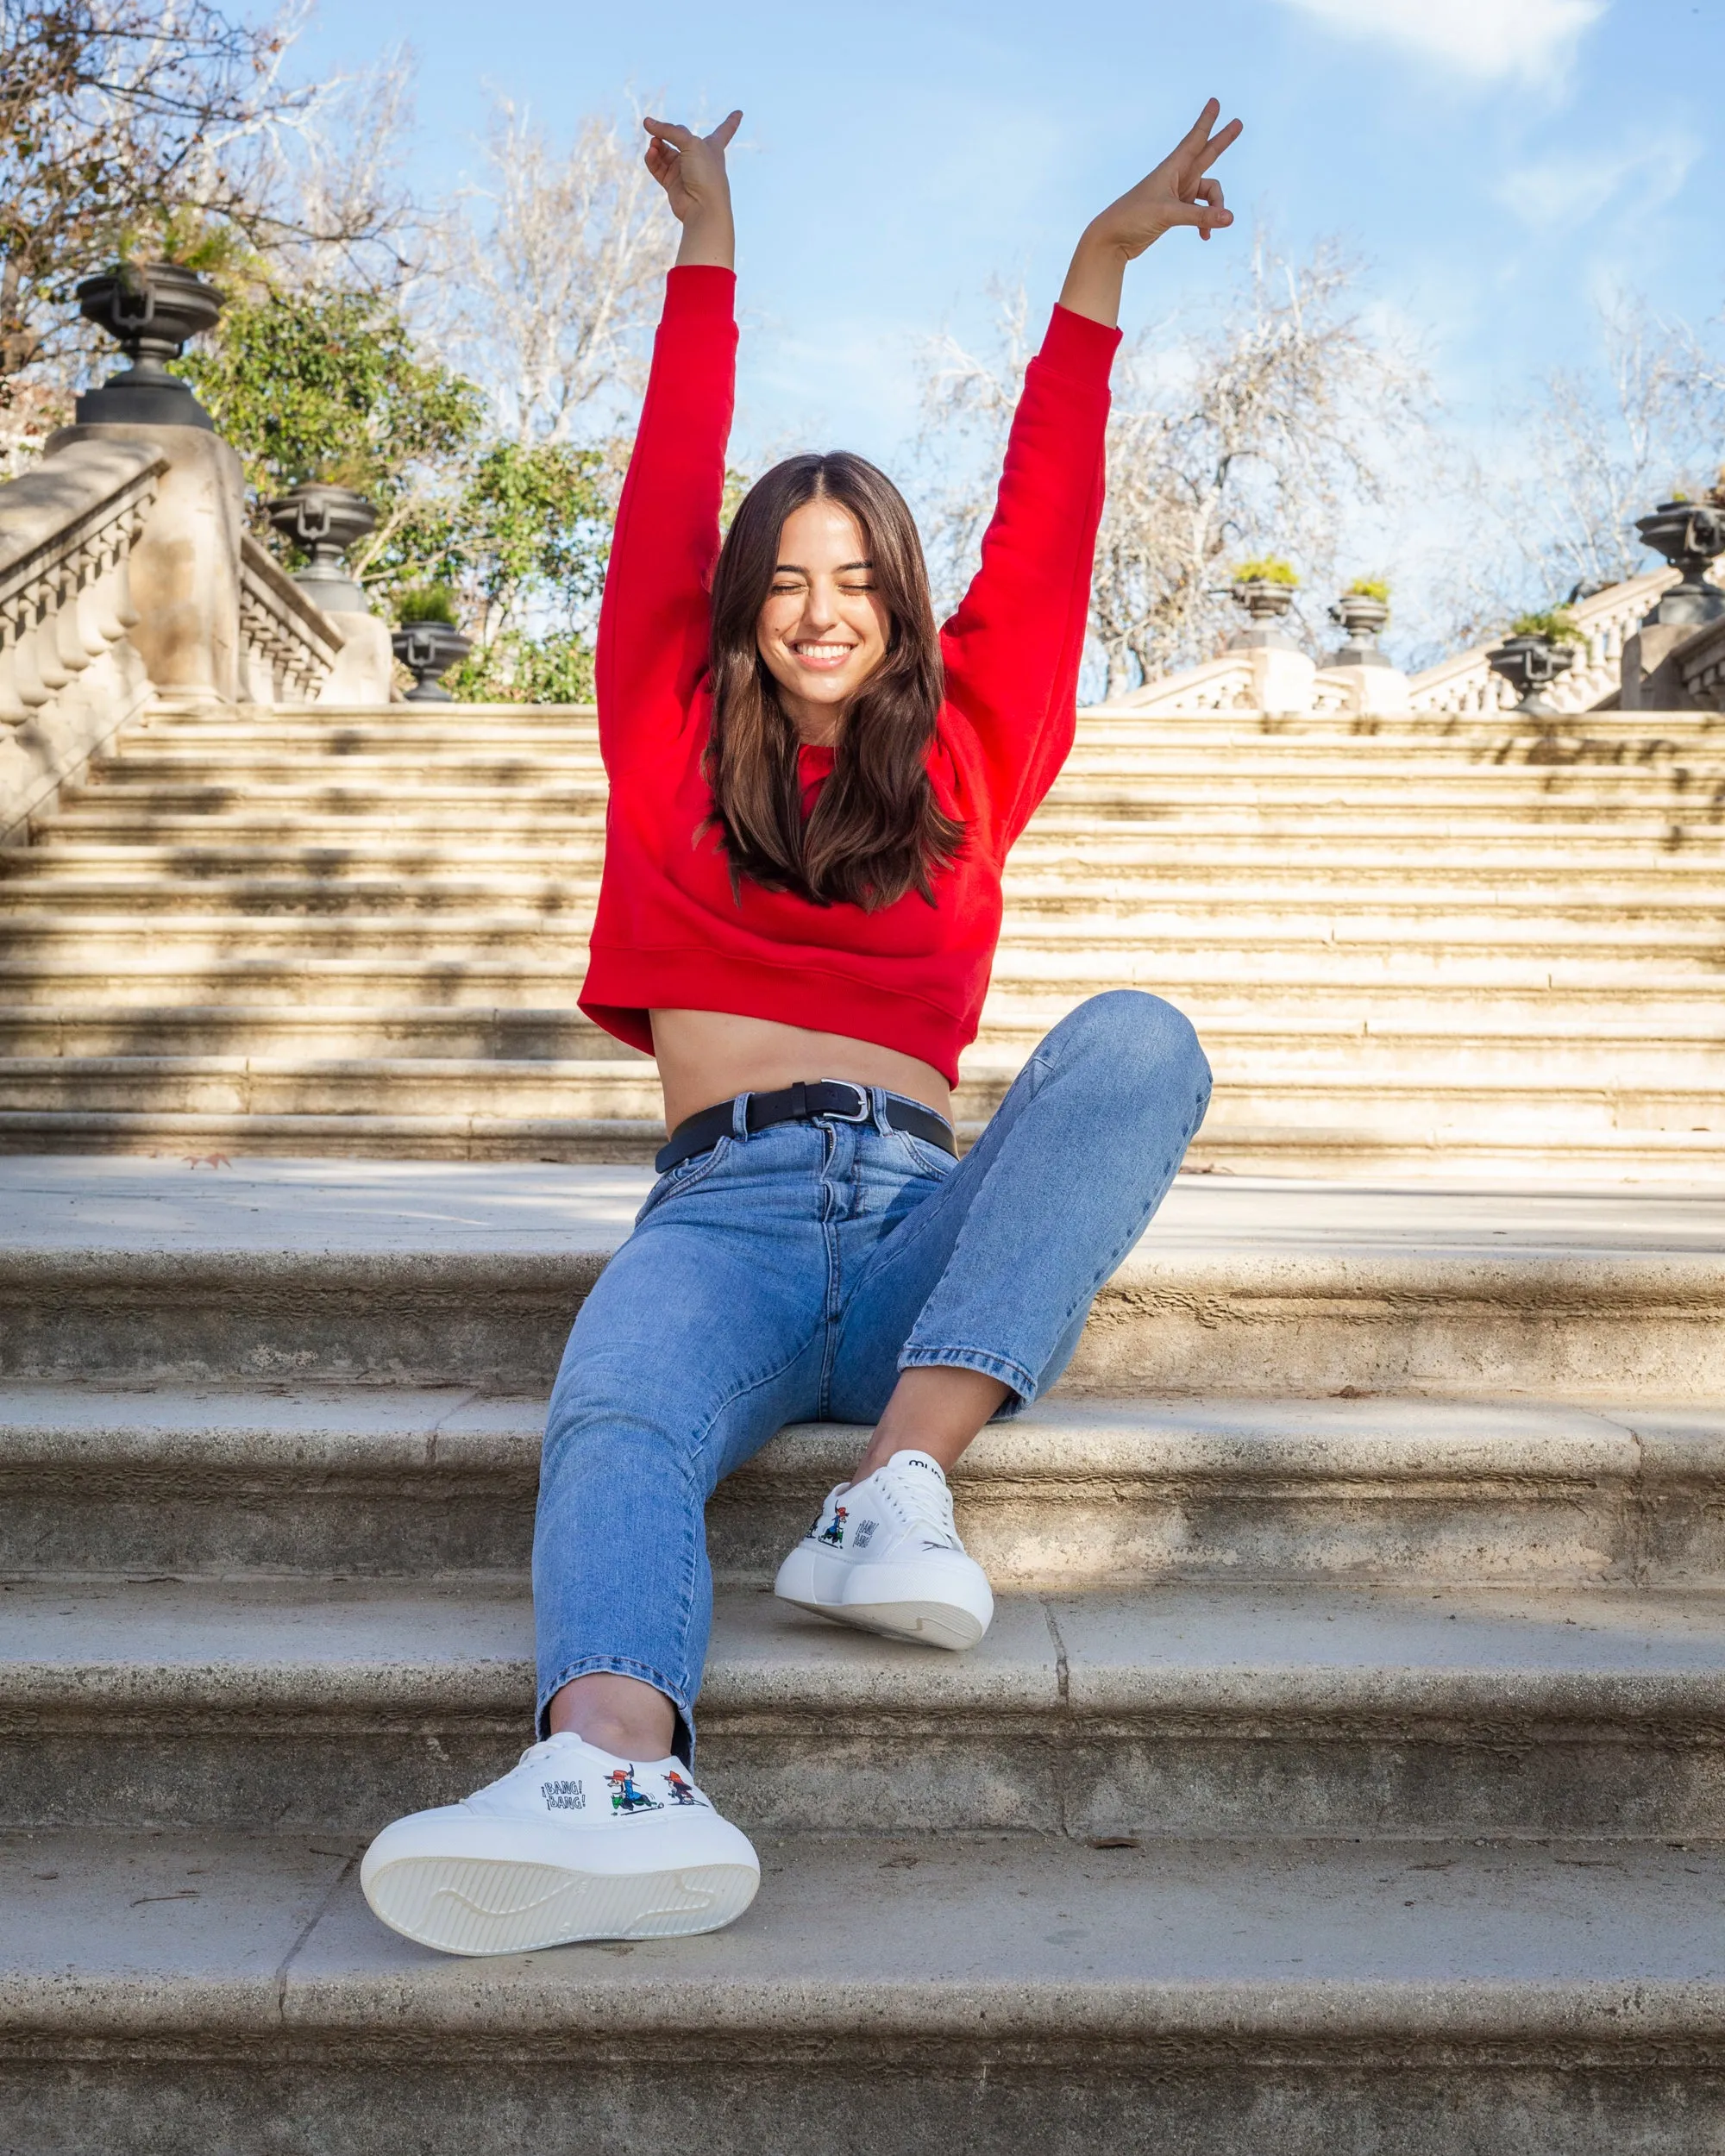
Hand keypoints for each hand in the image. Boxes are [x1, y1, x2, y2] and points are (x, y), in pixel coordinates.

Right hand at [643, 110, 741, 229]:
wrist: (702, 207)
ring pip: (665, 151)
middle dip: (665, 132)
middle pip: (679, 138)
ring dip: (657, 145)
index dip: (731, 121)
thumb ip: (669, 131)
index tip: (740, 112)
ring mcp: (684, 170)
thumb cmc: (705, 174)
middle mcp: (699, 157)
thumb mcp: (691, 144)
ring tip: (654, 144)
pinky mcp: (672, 183)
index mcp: (713, 146)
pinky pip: (658, 166)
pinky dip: (653, 158)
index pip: (724, 130)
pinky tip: (651, 153)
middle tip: (656, 130)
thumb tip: (647, 122)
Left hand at [1058, 99, 1241, 325]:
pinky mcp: (1175, 212)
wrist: (1112, 240)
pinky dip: (1205, 223)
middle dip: (1222, 140)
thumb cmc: (1134, 219)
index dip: (1206, 121)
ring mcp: (1177, 194)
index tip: (1214, 101)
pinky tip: (1204, 236)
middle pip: (1207, 154)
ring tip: (1209, 229)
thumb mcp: (1168, 214)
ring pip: (1208, 193)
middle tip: (1239, 123)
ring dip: (1213, 208)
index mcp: (1172, 168)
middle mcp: (1177, 177)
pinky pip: (1200, 212)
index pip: (1195, 139)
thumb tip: (1230, 218)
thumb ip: (1201, 216)